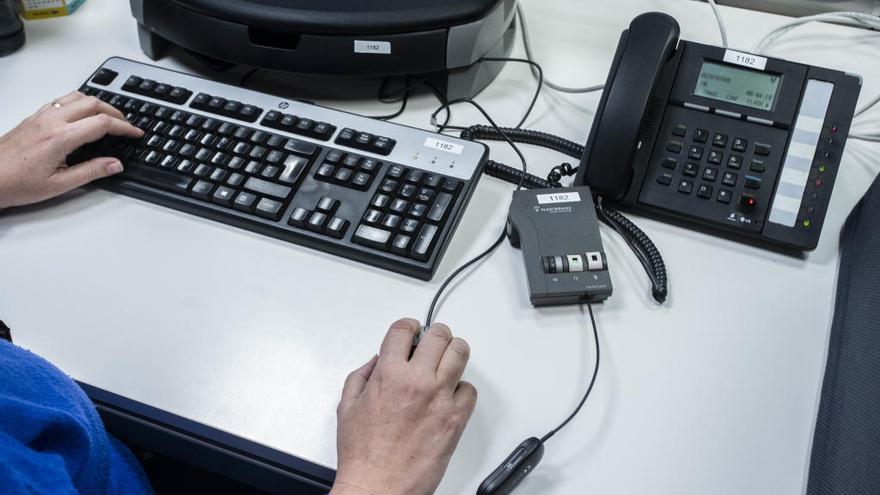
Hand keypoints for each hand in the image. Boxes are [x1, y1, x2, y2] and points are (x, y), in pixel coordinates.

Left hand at [0, 91, 142, 207]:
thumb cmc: (16, 183)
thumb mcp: (59, 185)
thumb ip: (91, 172)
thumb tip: (114, 165)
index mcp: (60, 138)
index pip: (102, 124)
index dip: (124, 127)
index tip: (135, 133)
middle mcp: (51, 122)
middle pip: (92, 103)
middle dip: (115, 112)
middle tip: (126, 125)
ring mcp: (41, 117)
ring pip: (76, 97)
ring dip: (97, 103)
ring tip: (108, 116)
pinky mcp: (33, 117)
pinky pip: (61, 100)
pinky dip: (79, 102)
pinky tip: (82, 114)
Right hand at [332, 319, 477, 494]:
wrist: (379, 485)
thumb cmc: (364, 455)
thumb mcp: (347, 407)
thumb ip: (361, 377)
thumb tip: (376, 362)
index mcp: (388, 374)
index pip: (404, 329)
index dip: (409, 326)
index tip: (411, 330)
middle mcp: (417, 381)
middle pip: (439, 335)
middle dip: (435, 335)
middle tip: (432, 343)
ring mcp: (440, 398)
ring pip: (460, 354)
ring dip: (453, 352)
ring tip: (446, 360)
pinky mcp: (455, 418)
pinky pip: (470, 390)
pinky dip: (462, 389)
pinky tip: (451, 395)